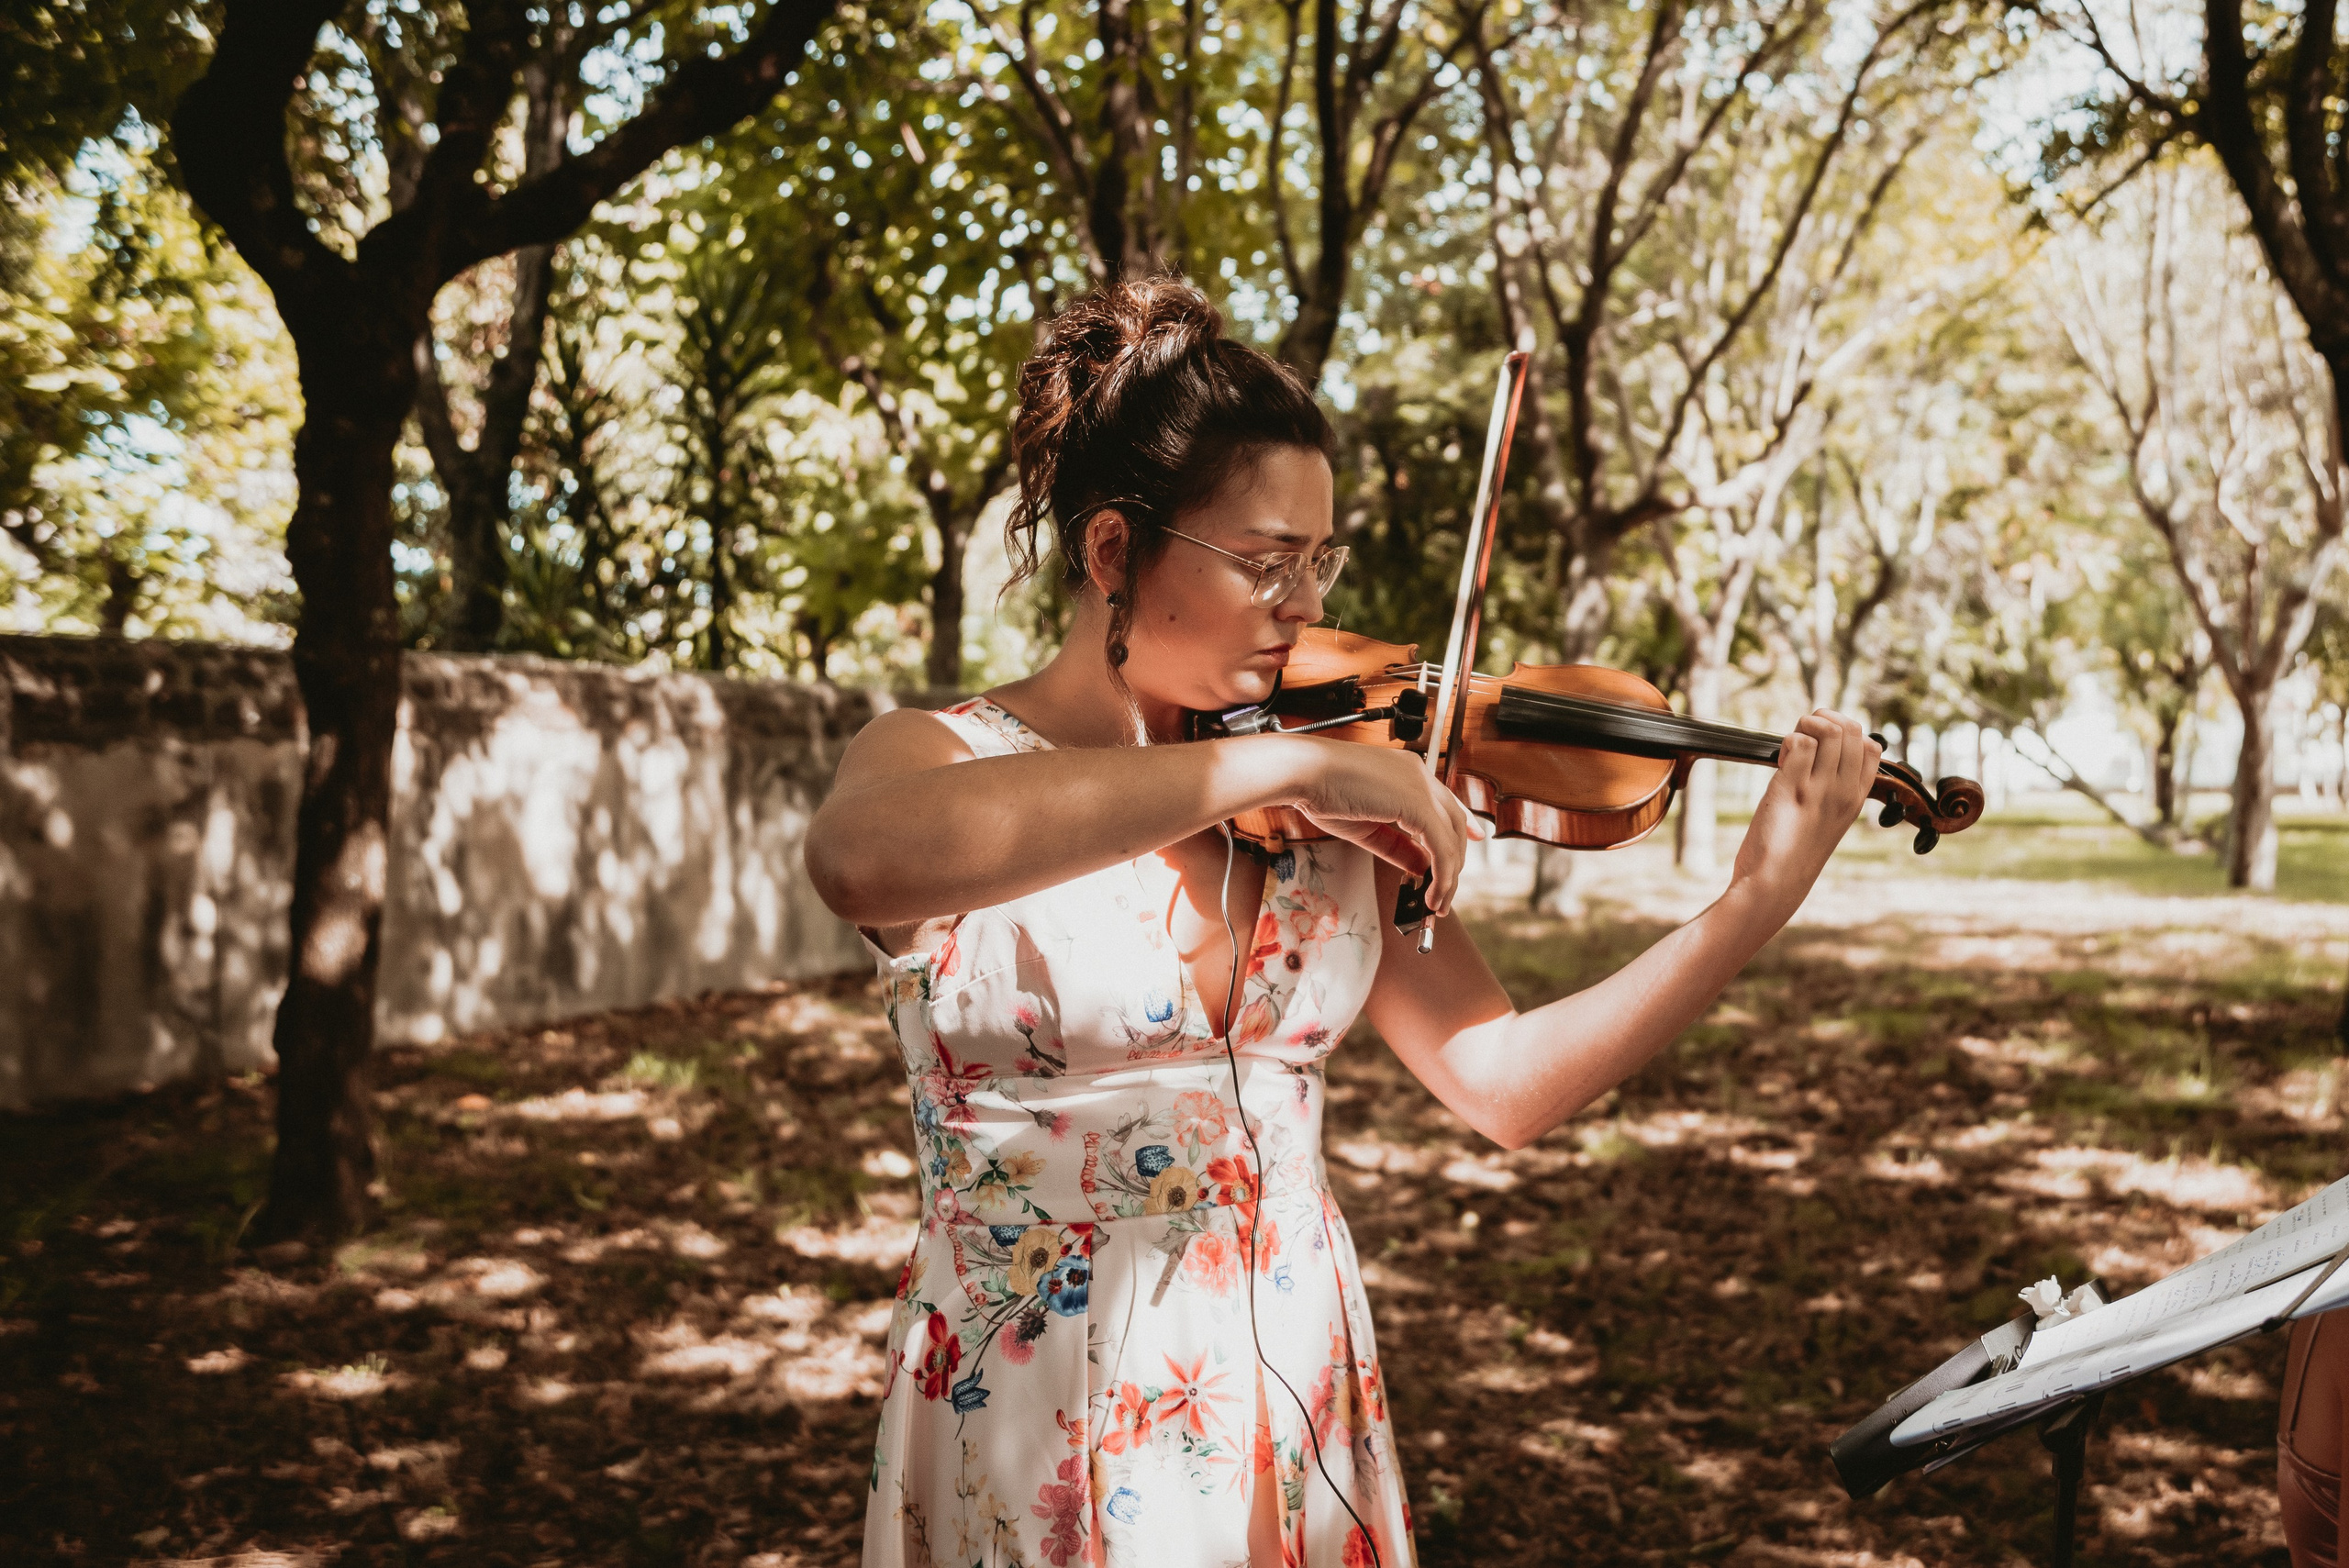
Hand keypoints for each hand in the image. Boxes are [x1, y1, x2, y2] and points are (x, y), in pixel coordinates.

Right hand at [1285, 737, 1484, 913]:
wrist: (1303, 773)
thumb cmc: (1321, 792)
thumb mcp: (1366, 827)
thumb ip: (1398, 846)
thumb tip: (1421, 867)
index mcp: (1407, 772)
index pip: (1444, 801)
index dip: (1461, 824)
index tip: (1473, 839)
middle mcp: (1419, 774)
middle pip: (1454, 822)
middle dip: (1455, 860)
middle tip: (1447, 891)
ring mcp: (1420, 786)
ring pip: (1452, 837)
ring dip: (1449, 875)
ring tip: (1437, 903)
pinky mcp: (1416, 802)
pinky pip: (1440, 845)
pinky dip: (1442, 874)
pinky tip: (1433, 893)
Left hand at [1731, 710, 1880, 918]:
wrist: (1774, 885)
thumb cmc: (1792, 854)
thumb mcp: (1824, 821)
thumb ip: (1829, 790)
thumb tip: (1816, 753)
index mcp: (1856, 798)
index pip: (1872, 746)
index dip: (1845, 733)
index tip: (1821, 747)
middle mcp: (1844, 792)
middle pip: (1851, 729)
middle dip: (1822, 721)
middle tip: (1801, 741)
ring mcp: (1821, 790)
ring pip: (1827, 730)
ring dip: (1803, 728)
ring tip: (1788, 751)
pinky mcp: (1792, 789)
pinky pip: (1798, 742)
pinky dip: (1784, 742)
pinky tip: (1777, 762)